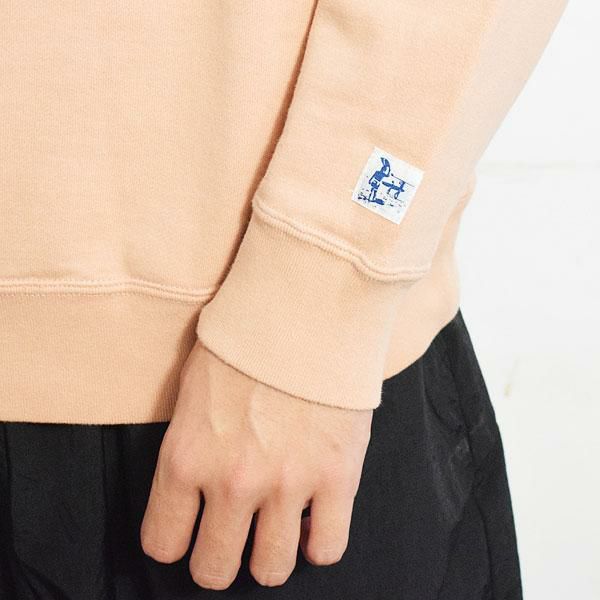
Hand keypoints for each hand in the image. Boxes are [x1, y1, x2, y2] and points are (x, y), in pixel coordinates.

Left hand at [140, 340, 372, 589]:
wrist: (305, 309)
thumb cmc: (247, 341)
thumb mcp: (193, 391)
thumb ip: (190, 448)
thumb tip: (194, 487)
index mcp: (188, 457)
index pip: (162, 543)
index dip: (175, 542)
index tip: (189, 532)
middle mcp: (233, 480)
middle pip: (213, 570)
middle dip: (219, 559)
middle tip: (232, 536)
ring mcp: (288, 483)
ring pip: (272, 570)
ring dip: (270, 556)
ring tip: (275, 529)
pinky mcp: (337, 477)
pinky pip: (328, 549)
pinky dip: (318, 544)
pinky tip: (313, 520)